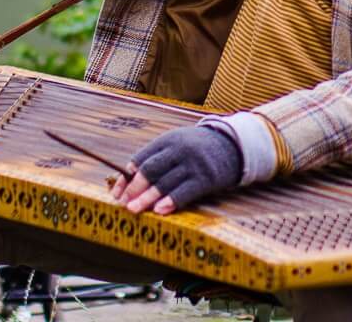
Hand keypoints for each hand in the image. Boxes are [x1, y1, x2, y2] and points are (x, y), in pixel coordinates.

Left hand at [109, 124, 241, 215]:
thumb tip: (129, 180)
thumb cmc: (199, 148)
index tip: (116, 192)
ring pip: (165, 182)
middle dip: (134, 187)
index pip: (141, 158)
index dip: (126, 177)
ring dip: (148, 198)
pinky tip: (160, 210)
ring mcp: (193, 164)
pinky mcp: (206, 178)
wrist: (234, 144)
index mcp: (168, 140)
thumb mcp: (178, 144)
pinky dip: (171, 201)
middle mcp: (179, 150)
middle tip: (122, 203)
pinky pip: (186, 191)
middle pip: (151, 169)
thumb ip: (157, 158)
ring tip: (134, 209)